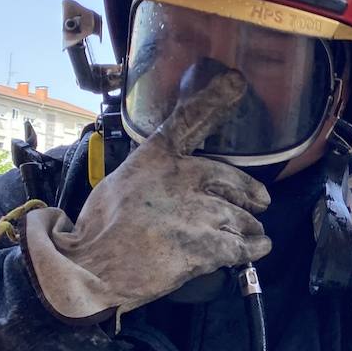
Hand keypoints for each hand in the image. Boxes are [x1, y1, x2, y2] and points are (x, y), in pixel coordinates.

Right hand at [23, 70, 271, 320]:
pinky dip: (253, 246)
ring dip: (249, 224)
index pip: (190, 120)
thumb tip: (176, 179)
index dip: (215, 100)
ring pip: (241, 216)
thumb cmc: (100, 229)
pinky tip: (258, 245)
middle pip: (233, 179)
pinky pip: (242, 246)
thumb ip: (154, 173)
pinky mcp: (205, 247)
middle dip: (250, 192)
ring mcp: (197, 214)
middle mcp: (182, 179)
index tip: (236, 83)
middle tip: (260, 201)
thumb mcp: (121, 181)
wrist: (91, 268)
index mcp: (156, 158)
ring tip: (253, 230)